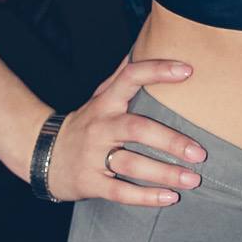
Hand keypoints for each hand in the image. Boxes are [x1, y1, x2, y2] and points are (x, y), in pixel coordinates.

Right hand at [45, 55, 207, 205]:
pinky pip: (120, 192)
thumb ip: (124, 75)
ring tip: (193, 179)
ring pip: (132, 164)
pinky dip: (146, 197)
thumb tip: (146, 43)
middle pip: (137, 129)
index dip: (158, 71)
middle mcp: (101, 126)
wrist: (41, 153)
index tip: (188, 70)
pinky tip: (170, 198)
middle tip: (200, 152)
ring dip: (165, 173)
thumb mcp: (101, 96)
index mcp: (106, 101)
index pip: (131, 77)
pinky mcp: (91, 182)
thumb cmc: (86, 122)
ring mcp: (94, 155)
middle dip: (170, 141)